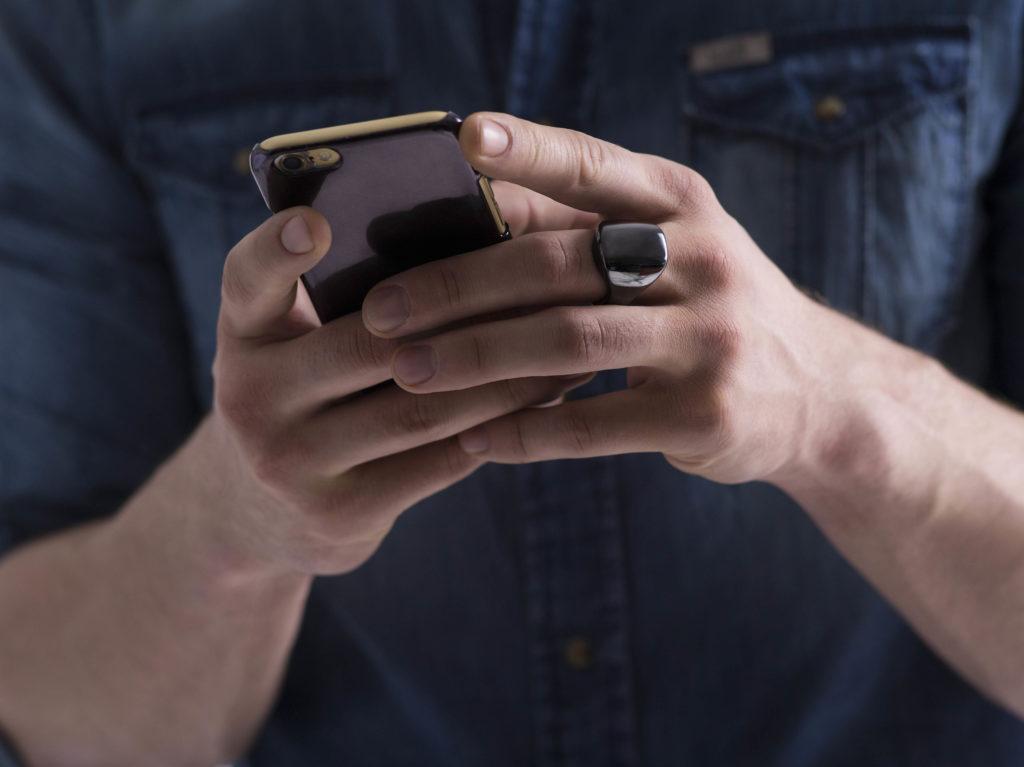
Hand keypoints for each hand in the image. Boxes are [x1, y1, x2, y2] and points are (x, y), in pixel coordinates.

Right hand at [206, 206, 591, 575]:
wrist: (258, 515)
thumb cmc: (301, 395)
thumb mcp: (291, 345)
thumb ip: (341, 297)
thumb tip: (469, 238)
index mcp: (243, 334)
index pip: (247, 279)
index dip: (279, 250)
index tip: (320, 221)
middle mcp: (250, 397)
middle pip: (368, 345)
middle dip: (468, 313)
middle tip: (549, 275)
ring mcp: (292, 462)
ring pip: (419, 407)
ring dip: (505, 375)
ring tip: (568, 339)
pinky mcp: (340, 513)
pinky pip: (438, 461)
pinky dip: (499, 426)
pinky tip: (546, 398)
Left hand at [360, 112, 841, 484]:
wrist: (818, 393)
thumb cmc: (709, 308)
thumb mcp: (670, 248)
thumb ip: (581, 226)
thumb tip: (470, 200)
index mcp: (683, 206)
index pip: (594, 166)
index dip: (528, 150)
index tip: (460, 138)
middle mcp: (702, 261)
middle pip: (559, 264)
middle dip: (459, 286)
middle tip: (381, 309)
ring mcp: (709, 340)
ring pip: (569, 342)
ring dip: (475, 359)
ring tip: (406, 372)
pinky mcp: (703, 415)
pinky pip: (593, 426)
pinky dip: (525, 433)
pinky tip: (471, 438)